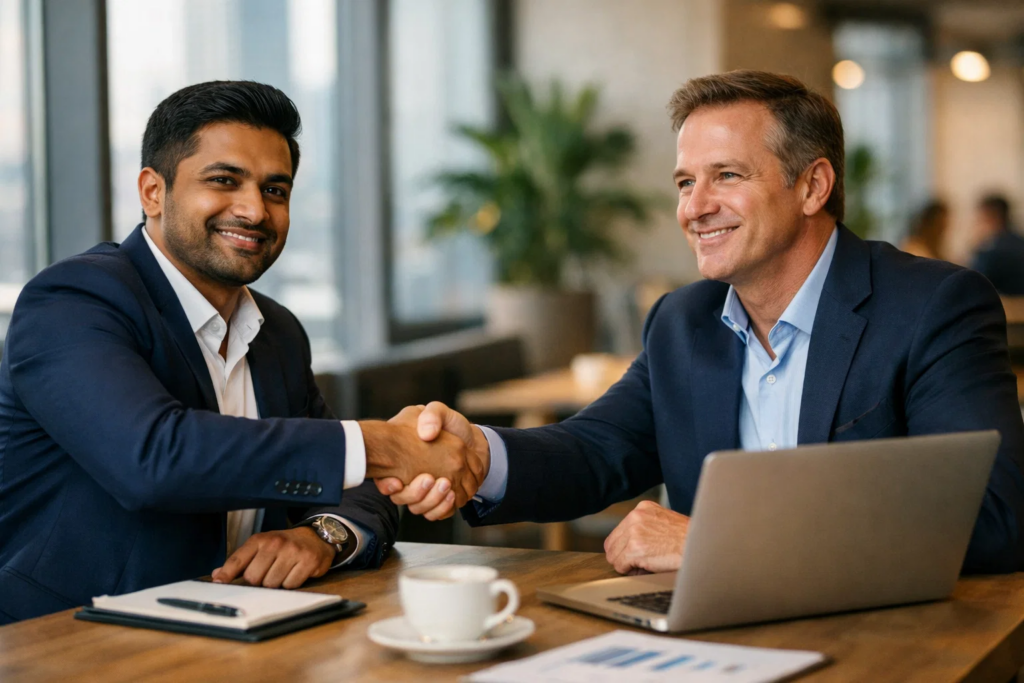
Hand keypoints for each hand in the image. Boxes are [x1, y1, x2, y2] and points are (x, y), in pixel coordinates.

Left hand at [211, 527, 334, 588]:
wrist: (315, 537)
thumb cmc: (284, 545)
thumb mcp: (261, 546)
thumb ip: (240, 561)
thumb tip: (216, 575)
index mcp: (260, 540)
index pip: (238, 559)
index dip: (226, 573)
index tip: (218, 583)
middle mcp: (275, 543)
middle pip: (254, 578)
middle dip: (259, 581)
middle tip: (268, 572)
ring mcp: (293, 552)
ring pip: (272, 584)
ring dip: (276, 583)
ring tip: (283, 571)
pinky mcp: (308, 561)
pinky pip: (291, 585)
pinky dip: (291, 583)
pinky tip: (295, 572)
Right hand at [376, 402, 490, 519]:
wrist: (471, 440)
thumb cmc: (450, 426)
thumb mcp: (438, 411)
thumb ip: (431, 415)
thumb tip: (426, 434)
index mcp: (401, 459)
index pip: (386, 480)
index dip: (387, 485)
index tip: (396, 482)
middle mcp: (409, 478)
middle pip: (403, 499)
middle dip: (415, 493)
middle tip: (430, 479)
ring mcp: (425, 492)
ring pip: (420, 509)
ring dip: (432, 500)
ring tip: (446, 485)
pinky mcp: (440, 501)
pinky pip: (437, 514)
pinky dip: (443, 508)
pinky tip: (452, 495)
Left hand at [603, 500, 688, 574]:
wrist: (701, 547)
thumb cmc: (689, 539)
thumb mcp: (665, 522)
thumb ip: (647, 527)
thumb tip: (630, 543)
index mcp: (642, 508)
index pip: (619, 531)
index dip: (626, 547)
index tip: (639, 554)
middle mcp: (635, 517)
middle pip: (612, 543)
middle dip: (624, 556)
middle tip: (641, 563)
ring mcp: (633, 532)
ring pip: (613, 556)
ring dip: (627, 565)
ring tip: (647, 565)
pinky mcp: (634, 549)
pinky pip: (620, 566)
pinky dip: (631, 572)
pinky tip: (647, 568)